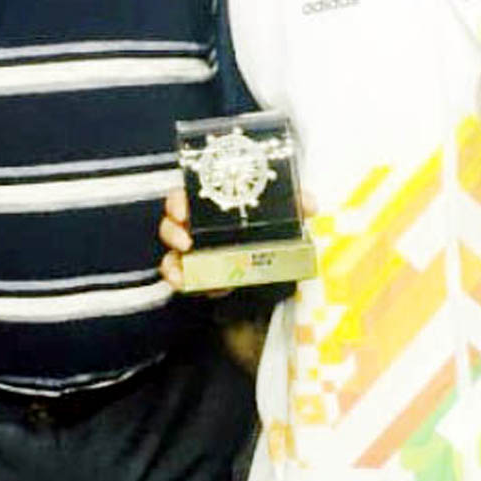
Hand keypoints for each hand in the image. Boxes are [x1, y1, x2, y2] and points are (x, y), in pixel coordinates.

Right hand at [158, 188, 319, 292]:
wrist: (274, 263)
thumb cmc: (270, 230)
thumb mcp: (284, 215)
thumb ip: (297, 204)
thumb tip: (310, 204)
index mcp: (212, 206)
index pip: (185, 196)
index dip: (178, 201)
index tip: (183, 208)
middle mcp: (198, 227)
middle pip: (171, 223)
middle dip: (172, 230)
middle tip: (185, 240)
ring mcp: (195, 254)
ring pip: (170, 253)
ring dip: (172, 261)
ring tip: (182, 268)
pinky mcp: (198, 277)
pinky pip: (180, 278)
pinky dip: (178, 281)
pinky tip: (185, 283)